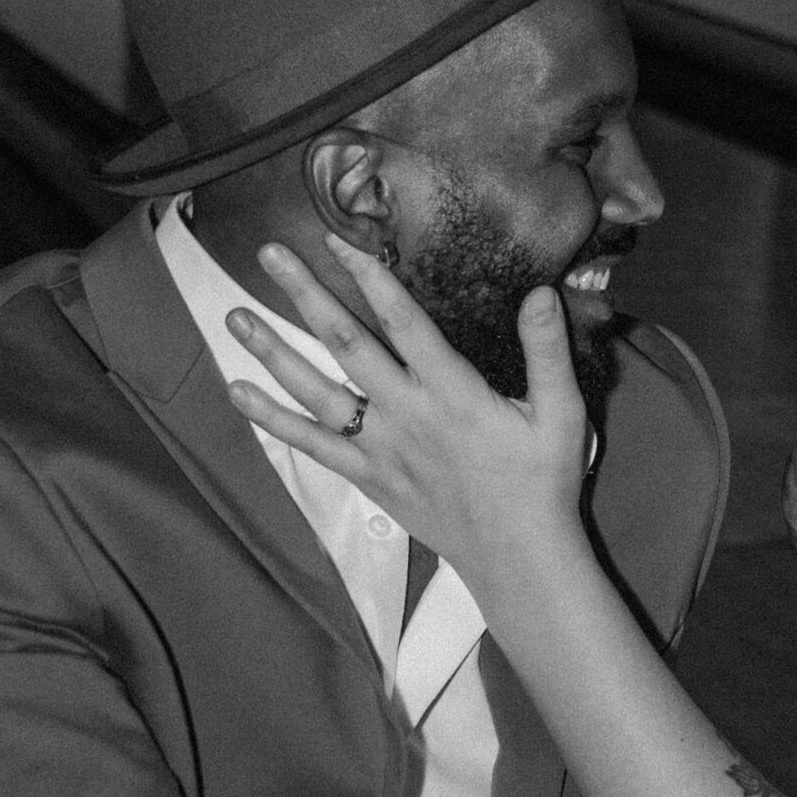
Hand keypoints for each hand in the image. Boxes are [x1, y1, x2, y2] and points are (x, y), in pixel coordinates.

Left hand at [223, 235, 591, 592]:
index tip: (337, 240)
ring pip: (315, 392)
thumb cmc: (541, 481)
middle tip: (269, 254)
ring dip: (272, 352)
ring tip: (233, 316)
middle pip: (346, 343)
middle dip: (306, 295)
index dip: (369, 277)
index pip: (404, 322)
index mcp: (453, 392)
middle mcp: (406, 414)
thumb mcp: (562, 413)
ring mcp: (380, 448)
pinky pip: (310, 446)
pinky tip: (238, 393)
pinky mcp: (368, 478)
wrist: (517, 557)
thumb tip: (540, 292)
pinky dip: (272, 419)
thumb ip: (548, 351)